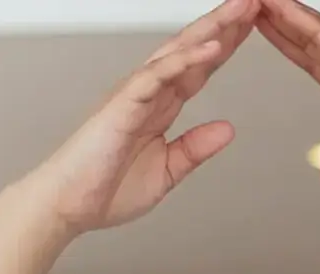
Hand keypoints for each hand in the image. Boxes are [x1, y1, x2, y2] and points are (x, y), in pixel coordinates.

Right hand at [0, 2, 250, 273]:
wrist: (66, 207)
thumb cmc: (103, 189)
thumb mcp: (166, 172)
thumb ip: (194, 149)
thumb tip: (227, 129)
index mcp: (159, 107)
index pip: (199, 67)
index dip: (227, 45)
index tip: (253, 25)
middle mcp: (148, 93)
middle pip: (193, 49)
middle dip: (225, 24)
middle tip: (253, 1)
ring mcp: (134, 94)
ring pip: (178, 51)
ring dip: (211, 29)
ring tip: (240, 10)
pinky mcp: (122, 104)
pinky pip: (158, 74)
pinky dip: (186, 59)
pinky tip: (212, 47)